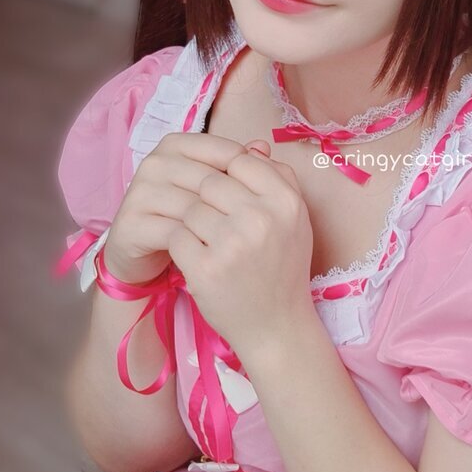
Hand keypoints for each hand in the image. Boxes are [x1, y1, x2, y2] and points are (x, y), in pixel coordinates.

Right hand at [105, 133, 249, 285]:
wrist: (146, 255)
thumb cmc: (189, 217)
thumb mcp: (215, 190)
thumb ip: (240, 167)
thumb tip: (264, 147)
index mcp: (177, 145)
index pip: (227, 152)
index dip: (251, 180)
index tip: (266, 203)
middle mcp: (155, 162)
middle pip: (212, 181)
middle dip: (238, 208)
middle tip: (260, 230)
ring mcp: (140, 190)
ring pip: (195, 207)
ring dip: (221, 230)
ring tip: (242, 245)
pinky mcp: (131, 221)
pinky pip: (175, 232)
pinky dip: (198, 246)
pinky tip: (216, 256)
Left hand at [166, 139, 315, 354]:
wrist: (277, 326)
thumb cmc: (283, 267)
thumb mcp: (294, 219)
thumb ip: (277, 178)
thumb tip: (253, 144)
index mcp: (287, 201)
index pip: (240, 160)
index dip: (226, 172)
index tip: (225, 191)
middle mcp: (262, 219)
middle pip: (210, 182)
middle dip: (204, 198)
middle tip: (210, 218)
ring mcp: (232, 245)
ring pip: (190, 208)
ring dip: (190, 222)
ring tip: (203, 238)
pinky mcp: (206, 269)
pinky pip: (177, 237)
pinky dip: (180, 245)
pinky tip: (194, 256)